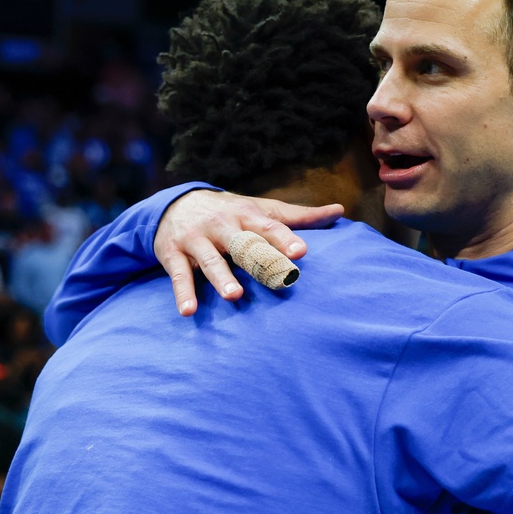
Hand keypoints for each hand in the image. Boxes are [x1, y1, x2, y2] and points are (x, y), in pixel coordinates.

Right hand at [153, 190, 342, 315]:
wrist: (176, 202)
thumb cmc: (230, 212)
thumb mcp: (261, 209)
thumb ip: (298, 216)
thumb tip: (339, 211)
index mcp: (246, 215)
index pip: (268, 227)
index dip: (285, 239)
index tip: (301, 252)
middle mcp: (222, 225)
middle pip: (242, 244)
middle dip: (258, 260)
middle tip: (278, 278)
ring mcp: (196, 238)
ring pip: (211, 260)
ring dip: (221, 278)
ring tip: (234, 295)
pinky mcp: (173, 253)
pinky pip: (179, 275)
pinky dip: (183, 293)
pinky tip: (188, 310)